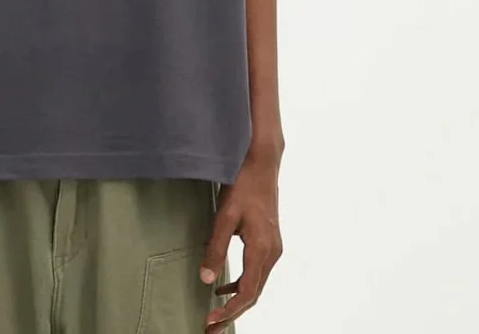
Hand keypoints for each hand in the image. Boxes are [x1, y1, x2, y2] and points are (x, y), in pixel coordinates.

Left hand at [200, 150, 283, 327]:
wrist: (262, 162)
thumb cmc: (244, 184)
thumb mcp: (225, 216)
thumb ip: (215, 248)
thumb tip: (205, 279)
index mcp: (262, 249)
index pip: (247, 292)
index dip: (229, 311)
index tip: (211, 321)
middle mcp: (272, 253)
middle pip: (254, 294)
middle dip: (233, 313)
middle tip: (211, 326)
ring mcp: (273, 247)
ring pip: (256, 284)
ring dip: (237, 300)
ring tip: (215, 312)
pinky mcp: (269, 241)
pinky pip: (257, 271)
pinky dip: (242, 284)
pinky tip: (223, 285)